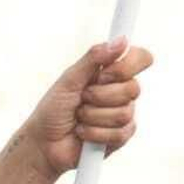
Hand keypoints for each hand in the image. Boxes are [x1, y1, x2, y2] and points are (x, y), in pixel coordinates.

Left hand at [23, 38, 153, 176]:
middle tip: (81, 100)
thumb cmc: (53, 110)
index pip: (140, 58)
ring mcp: (123, 114)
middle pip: (132, 88)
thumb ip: (93, 58)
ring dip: (92, 116)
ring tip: (78, 118)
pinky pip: (118, 133)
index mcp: (111, 73)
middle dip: (98, 96)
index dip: (126, 67)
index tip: (102, 75)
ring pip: (123, 113)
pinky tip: (82, 132)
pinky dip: (93, 133)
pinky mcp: (120, 137)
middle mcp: (121, 91)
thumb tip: (121, 40)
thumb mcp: (69, 79)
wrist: (43, 142)